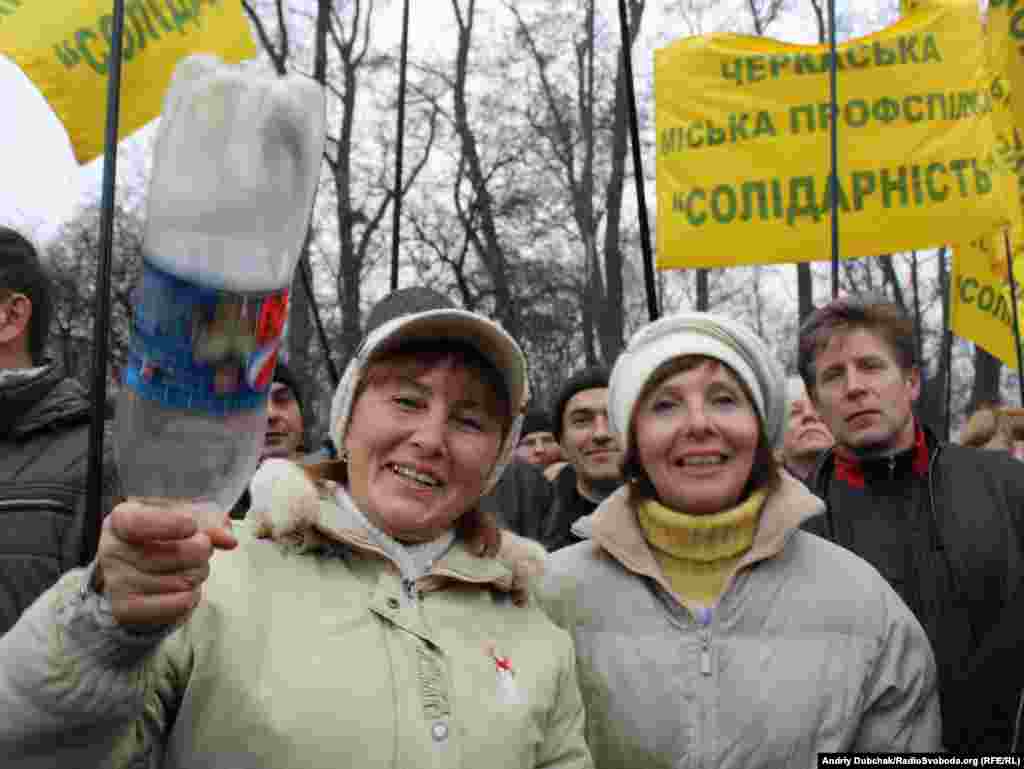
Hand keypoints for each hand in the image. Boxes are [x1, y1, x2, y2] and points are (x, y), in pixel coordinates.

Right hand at [95, 500, 237, 626]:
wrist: (138, 567)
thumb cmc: (163, 534)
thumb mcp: (183, 517)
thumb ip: (209, 522)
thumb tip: (228, 539)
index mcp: (121, 520)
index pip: (140, 523)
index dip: (170, 525)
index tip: (191, 526)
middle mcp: (112, 550)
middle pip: (175, 553)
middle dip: (202, 550)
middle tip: (199, 547)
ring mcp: (118, 582)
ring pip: (182, 581)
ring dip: (198, 573)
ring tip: (188, 566)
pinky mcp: (127, 609)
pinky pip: (177, 605)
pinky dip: (191, 596)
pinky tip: (183, 587)